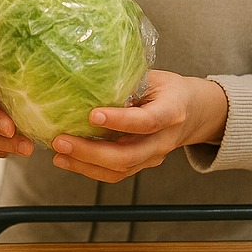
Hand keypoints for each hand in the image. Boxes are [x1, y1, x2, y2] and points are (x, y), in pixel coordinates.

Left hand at [48, 70, 227, 182]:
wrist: (193, 113)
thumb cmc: (168, 89)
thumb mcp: (153, 78)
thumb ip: (128, 82)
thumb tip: (87, 78)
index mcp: (172, 112)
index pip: (147, 121)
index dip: (121, 121)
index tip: (92, 115)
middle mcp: (163, 140)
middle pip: (128, 155)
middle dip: (91, 151)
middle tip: (61, 141)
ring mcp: (153, 156)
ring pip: (120, 169)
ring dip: (85, 164)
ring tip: (58, 153)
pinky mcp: (142, 164)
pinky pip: (116, 173)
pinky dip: (89, 169)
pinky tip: (67, 159)